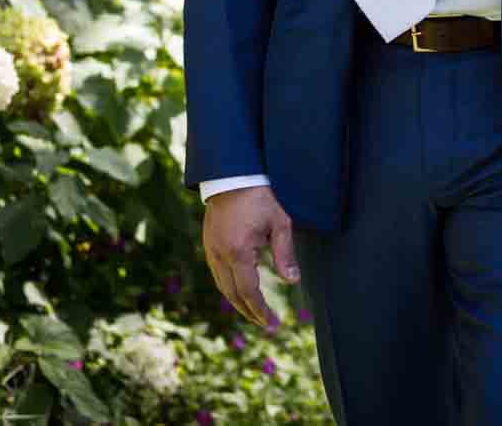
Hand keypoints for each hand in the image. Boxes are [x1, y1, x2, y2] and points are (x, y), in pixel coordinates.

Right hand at [203, 184, 298, 324]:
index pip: (248, 291)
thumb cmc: (260, 199)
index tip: (271, 322)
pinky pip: (217, 275)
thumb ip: (286, 255)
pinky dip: (229, 288)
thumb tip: (293, 282)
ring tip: (254, 312)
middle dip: (248, 311)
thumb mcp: (280, 224)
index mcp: (238, 252)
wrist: (232, 178)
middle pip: (232, 294)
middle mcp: (220, 256)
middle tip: (265, 323)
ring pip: (222, 286)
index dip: (259, 309)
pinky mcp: (208, 246)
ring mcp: (211, 252)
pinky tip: (239, 291)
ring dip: (237, 302)